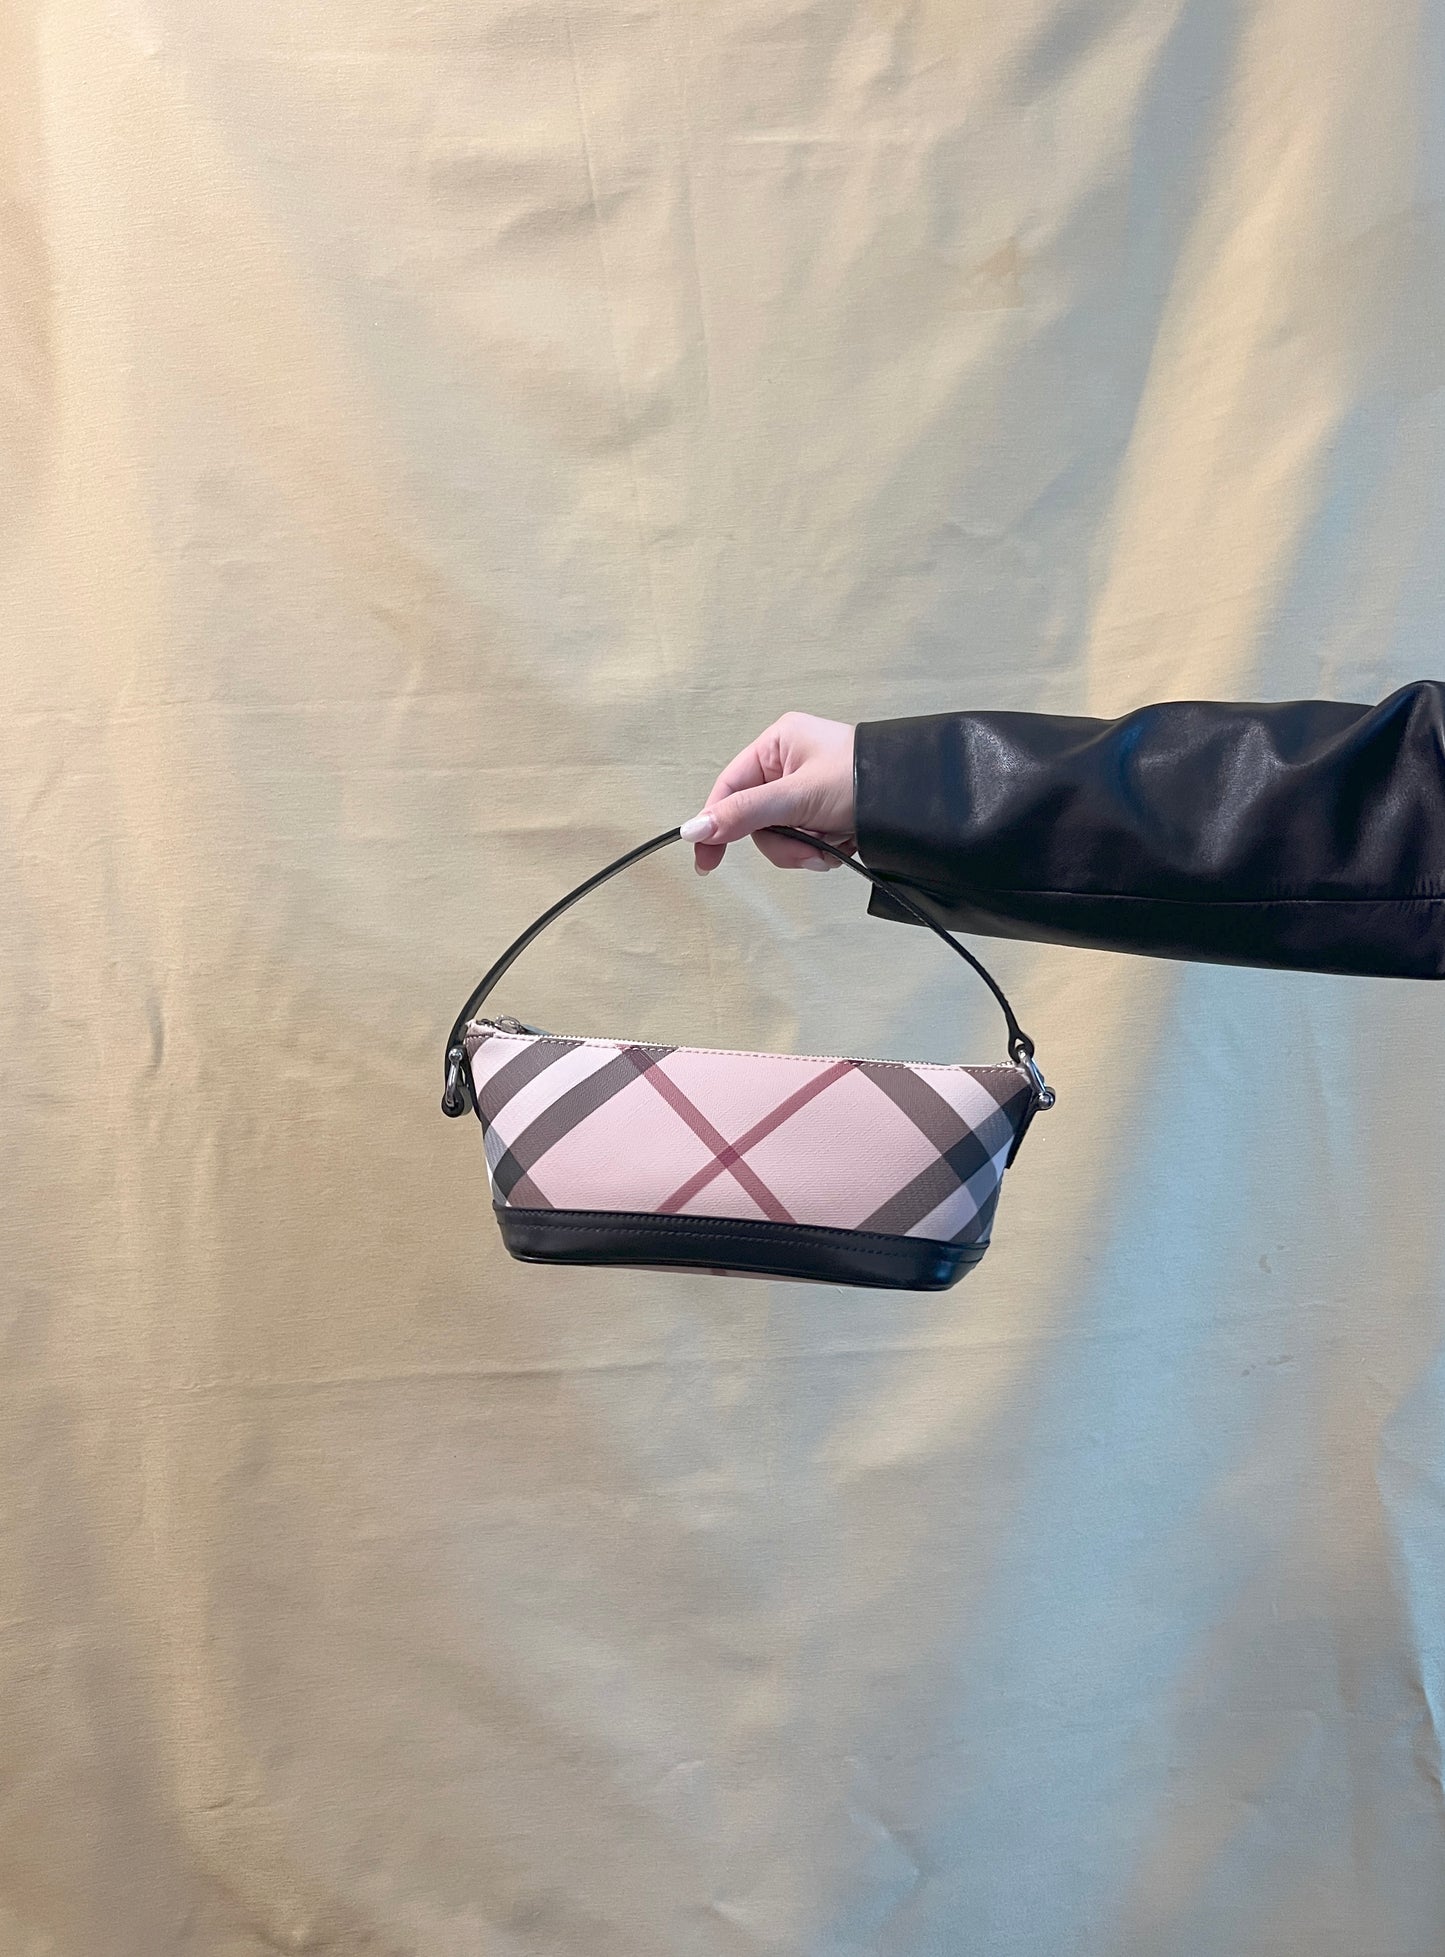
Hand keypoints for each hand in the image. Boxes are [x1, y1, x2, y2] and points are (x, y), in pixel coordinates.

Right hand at [679, 712, 856, 874]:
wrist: (920, 799)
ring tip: (833, 845)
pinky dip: (822, 849)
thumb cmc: (862, 780)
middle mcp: (789, 764)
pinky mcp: (825, 812)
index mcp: (777, 744)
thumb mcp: (797, 797)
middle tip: (808, 848)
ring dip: (805, 849)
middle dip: (784, 842)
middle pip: (757, 820)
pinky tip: (844, 843)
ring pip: (782, 836)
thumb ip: (744, 814)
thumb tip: (694, 829)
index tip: (707, 860)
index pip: (730, 788)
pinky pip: (805, 841)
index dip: (716, 824)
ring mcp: (807, 790)